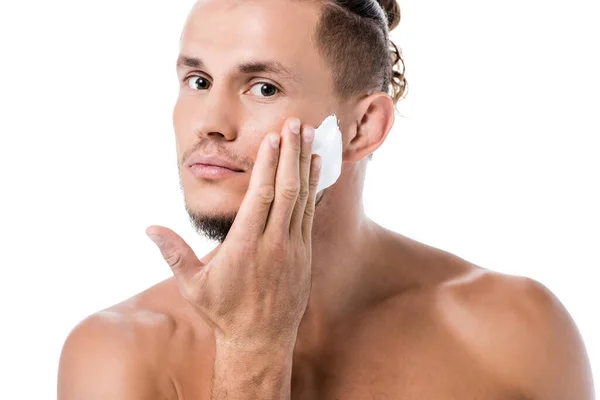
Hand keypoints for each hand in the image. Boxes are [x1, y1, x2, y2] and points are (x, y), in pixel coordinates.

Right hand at [146, 117, 321, 348]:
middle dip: (290, 155)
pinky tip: (316, 168)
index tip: (273, 138)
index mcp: (244, 247)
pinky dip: (313, 189)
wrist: (261, 341)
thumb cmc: (223, 312)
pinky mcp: (305, 254)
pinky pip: (310, 214)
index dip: (269, 165)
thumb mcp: (193, 286)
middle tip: (294, 124)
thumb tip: (149, 228)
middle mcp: (272, 244)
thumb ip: (173, 254)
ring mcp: (293, 249)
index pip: (260, 197)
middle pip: (285, 191)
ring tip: (308, 136)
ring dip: (306, 166)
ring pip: (302, 199)